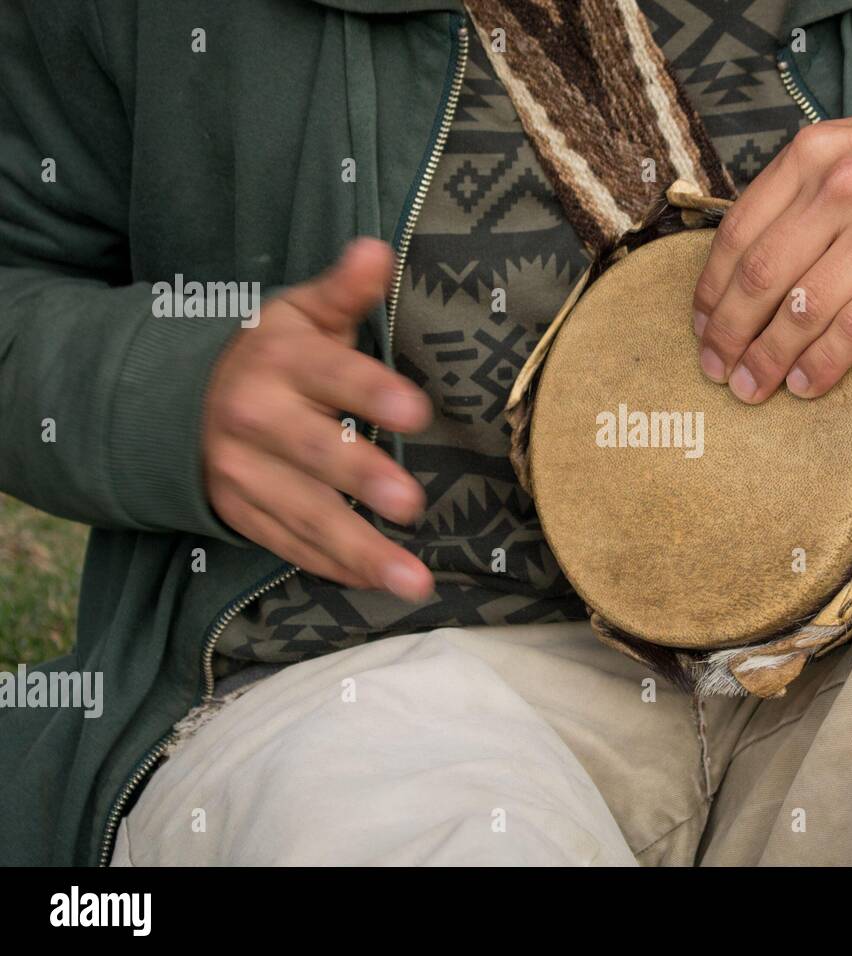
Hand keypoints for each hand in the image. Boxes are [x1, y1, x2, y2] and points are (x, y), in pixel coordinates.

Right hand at [202, 238, 434, 601]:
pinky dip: (332, 567)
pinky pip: (288, 545)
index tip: (415, 409)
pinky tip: (376, 583)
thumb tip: (376, 250)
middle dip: (361, 476)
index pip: (331, 374)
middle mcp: (258, 419)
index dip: (370, 392)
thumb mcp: (296, 314)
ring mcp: (244, 472)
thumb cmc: (263, 354)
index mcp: (280, 362)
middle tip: (411, 502)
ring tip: (412, 581)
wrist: (169, 400)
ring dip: (360, 550)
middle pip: (314, 451)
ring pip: (305, 515)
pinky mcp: (239, 512)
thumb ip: (342, 291)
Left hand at [692, 107, 851, 402]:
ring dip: (768, 359)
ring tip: (752, 387)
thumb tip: (738, 271)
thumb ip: (795, 196)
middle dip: (729, 334)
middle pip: (761, 277)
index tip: (700, 327)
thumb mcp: (846, 153)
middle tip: (716, 369)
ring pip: (802, 309)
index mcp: (810, 157)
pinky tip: (804, 385)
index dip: (711, 290)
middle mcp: (840, 188)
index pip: (738, 233)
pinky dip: (822, 364)